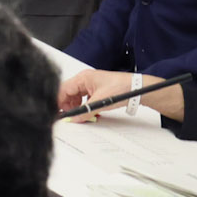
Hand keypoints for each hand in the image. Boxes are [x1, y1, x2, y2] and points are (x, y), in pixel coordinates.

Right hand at [56, 69, 182, 121]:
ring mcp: (90, 85)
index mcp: (83, 78)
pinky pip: (84, 99)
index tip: (57, 112)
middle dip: (68, 106)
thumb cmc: (122, 88)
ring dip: (77, 107)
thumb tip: (74, 118)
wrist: (138, 89)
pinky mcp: (96, 91)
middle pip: (68, 94)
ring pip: (76, 97)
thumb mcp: (101, 101)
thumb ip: (85, 111)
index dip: (58, 101)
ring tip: (81, 116)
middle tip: (70, 117)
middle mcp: (85, 80)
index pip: (63, 89)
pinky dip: (84, 107)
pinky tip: (89, 113)